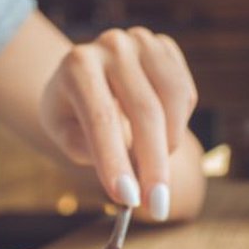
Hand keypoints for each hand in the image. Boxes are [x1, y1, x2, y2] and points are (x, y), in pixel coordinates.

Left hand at [40, 27, 197, 220]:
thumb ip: (86, 147)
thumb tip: (128, 171)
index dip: (117, 162)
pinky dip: (178, 123)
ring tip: (153, 168)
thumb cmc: (70, 110)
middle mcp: (113, 46)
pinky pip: (185, 93)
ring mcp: (143, 42)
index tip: (128, 200)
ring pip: (174, 101)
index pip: (102, 120)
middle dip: (154, 166)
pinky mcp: (166, 47)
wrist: (83, 73)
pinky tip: (158, 135)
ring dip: (170, 145)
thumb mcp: (62, 131)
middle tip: (157, 206)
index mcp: (78, 65)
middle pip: (145, 112)